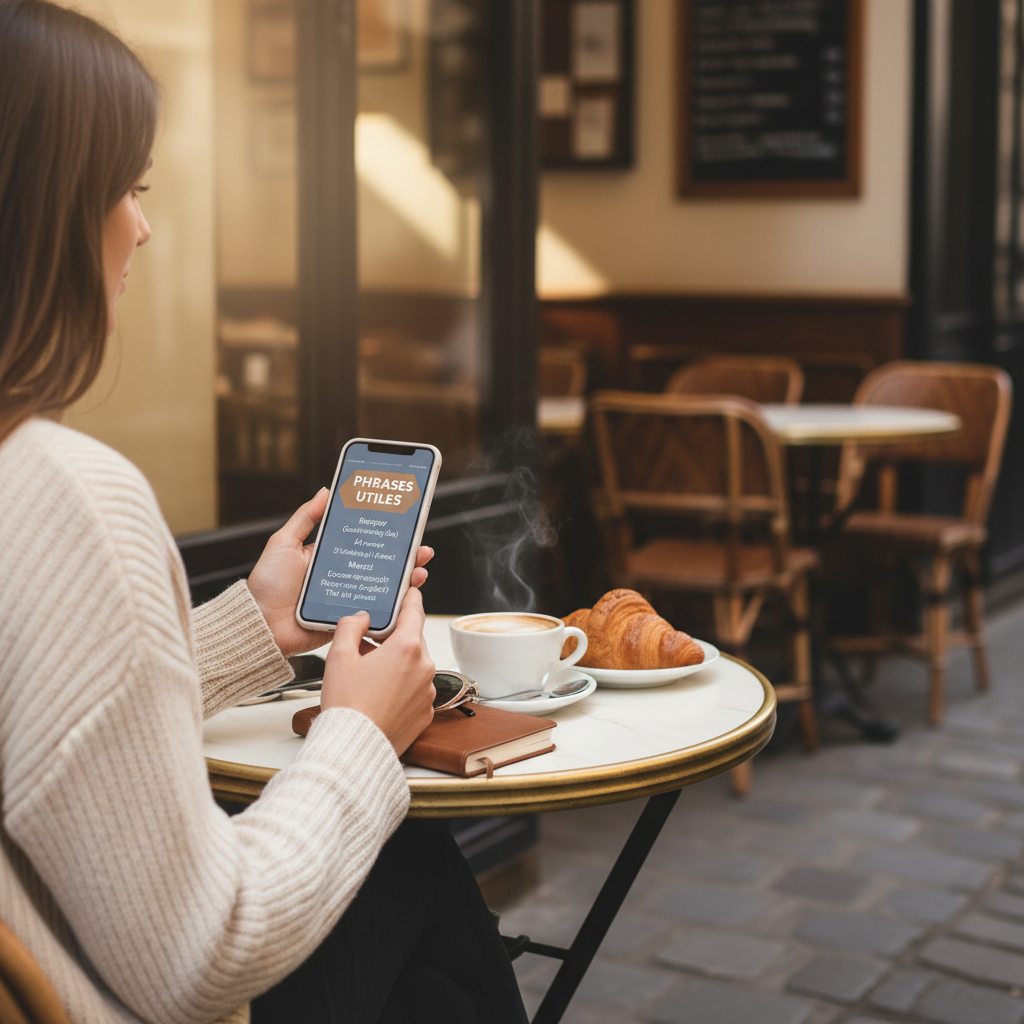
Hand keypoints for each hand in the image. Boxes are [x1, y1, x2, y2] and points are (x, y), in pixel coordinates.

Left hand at [246, 488, 434, 658]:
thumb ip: (306, 517)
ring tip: (418, 570)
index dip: (383, 532)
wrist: (260, 626)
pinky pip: (374, 612)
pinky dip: (392, 606)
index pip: (362, 540)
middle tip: (421, 548)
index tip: (403, 523)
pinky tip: (405, 598)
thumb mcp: (284, 543)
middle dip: (404, 555)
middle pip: (379, 563)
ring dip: (405, 579)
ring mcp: (346, 598)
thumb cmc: (266, 585)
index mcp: (328, 555)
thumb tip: (326, 490)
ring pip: (383, 587)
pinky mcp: (348, 619)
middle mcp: (341, 575)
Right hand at [321, 588, 435, 754]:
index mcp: (406, 648)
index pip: (414, 611)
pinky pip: (417, 689)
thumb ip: (350, 627)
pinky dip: (403, 687)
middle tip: (369, 645)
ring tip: (370, 676)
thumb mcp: (339, 657)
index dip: (410, 598)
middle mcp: (424, 667)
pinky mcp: (427, 712)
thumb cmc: (347, 706)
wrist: (355, 749)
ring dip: (398, 664)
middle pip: (413, 640)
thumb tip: (361, 618)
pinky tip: (380, 695)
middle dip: (393, 639)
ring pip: (415, 665)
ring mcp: (428, 691)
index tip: (409, 592)